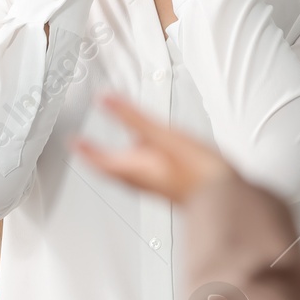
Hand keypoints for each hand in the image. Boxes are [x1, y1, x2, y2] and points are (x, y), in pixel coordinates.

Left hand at [74, 93, 233, 204]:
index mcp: (133, 169)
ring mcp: (157, 186)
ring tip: (113, 152)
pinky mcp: (171, 187)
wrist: (225, 199)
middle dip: (97, 158)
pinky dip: (138, 164)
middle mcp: (141, 180)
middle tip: (86, 148)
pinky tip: (151, 157)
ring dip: (117, 162)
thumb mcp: (161, 135)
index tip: (73, 142)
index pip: (99, 160)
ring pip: (128, 173)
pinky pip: (145, 175)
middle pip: (111, 169)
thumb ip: (131, 117)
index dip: (85, 150)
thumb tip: (105, 100)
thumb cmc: (197, 171)